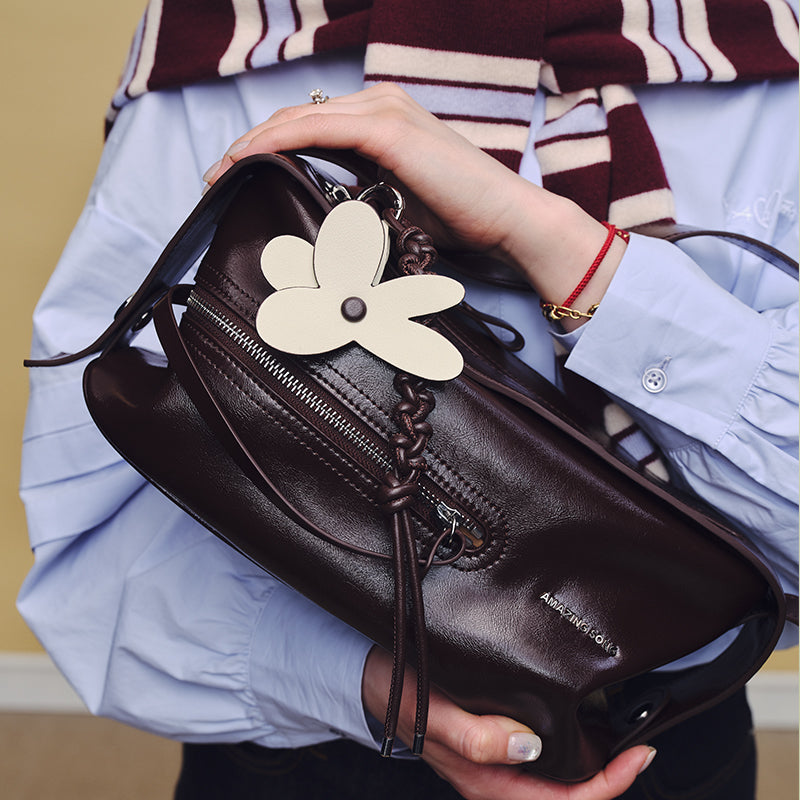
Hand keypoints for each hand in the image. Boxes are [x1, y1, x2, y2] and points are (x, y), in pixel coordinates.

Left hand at [205, 83, 625, 326]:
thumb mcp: (395, 206)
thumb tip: (323, 215)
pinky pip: (316, 128)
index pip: (311, 125)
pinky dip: (278, 142)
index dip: (268, 147)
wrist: (505, 218)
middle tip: (216, 176)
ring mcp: (383, 110)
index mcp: (382, 118)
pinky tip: (249, 160)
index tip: (235, 177)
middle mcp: (379, 102)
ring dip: (254, 143)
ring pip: (300, 118)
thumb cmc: (458, 218)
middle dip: (251, 145)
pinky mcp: (387, 128)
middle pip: (297, 116)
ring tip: (221, 172)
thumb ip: (358, 198)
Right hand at [361, 647, 654, 799]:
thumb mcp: (430, 710)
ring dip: (593, 768)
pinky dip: (570, 750)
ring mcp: (495, 763)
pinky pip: (540, 761)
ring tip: (622, 738)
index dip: (607, 786)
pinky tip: (580, 725)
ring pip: (556, 782)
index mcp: (485, 779)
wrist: (371, 676)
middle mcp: (495, 777)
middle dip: (610, 780)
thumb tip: (529, 748)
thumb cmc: (397, 690)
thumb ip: (474, 737)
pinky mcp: (492, 742)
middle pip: (565, 797)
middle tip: (640, 745)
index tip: (636, 755)